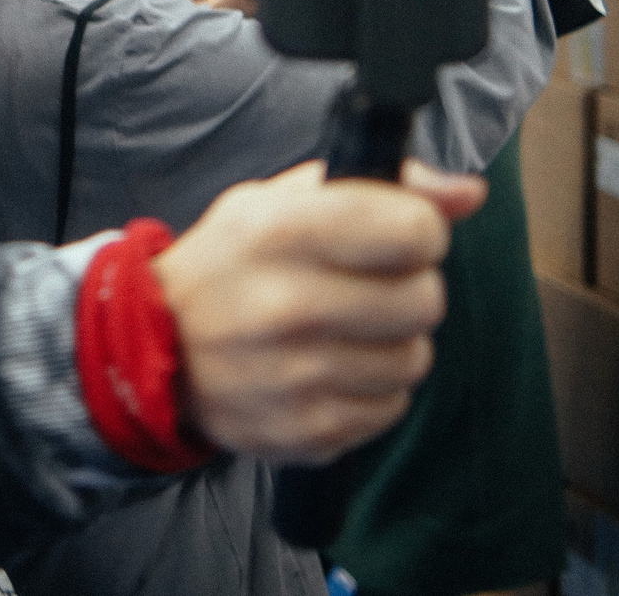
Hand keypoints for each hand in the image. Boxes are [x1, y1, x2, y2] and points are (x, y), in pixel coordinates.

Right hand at [152, 159, 485, 464]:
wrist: (150, 347)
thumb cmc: (229, 264)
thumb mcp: (279, 201)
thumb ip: (380, 185)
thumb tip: (467, 194)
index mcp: (279, 231)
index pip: (413, 230)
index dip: (420, 230)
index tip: (398, 236)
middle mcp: (286, 306)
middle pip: (423, 300)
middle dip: (407, 287)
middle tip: (369, 285)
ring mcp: (295, 378)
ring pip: (413, 359)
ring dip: (392, 342)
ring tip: (346, 330)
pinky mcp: (306, 433)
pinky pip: (389, 408)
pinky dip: (372, 388)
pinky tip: (332, 369)